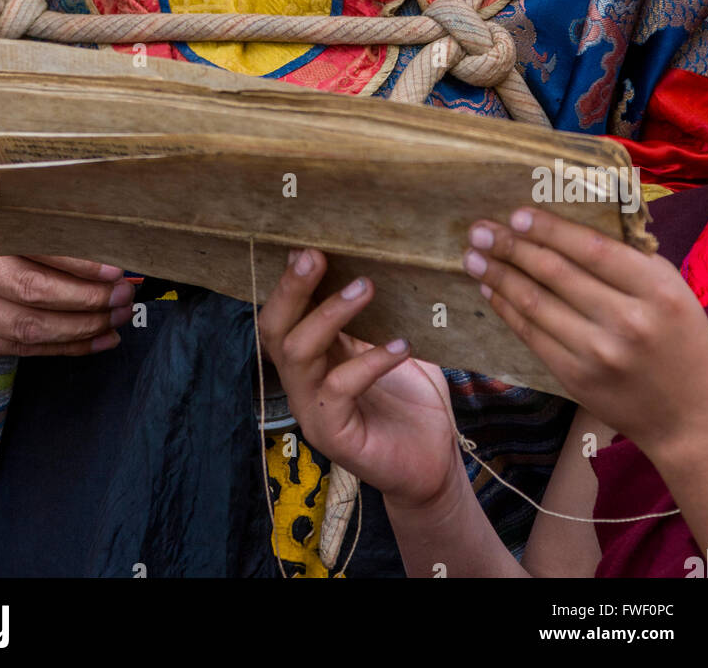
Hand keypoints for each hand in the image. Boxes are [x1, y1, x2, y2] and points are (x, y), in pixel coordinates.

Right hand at [0, 199, 134, 356]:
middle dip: (88, 301)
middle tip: (125, 295)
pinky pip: (21, 350)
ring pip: (29, 331)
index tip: (116, 269)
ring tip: (117, 318)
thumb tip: (102, 232)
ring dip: (82, 329)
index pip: (35, 253)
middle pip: (33, 297)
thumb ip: (39, 215)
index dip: (80, 265)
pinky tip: (97, 339)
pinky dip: (64, 348)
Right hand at [259, 248, 462, 510]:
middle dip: (291, 288)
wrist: (433, 462)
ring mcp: (312, 409)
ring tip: (367, 287)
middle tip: (317, 256)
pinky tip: (401, 345)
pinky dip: (369, 361)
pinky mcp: (333, 434)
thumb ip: (373, 314)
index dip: (290, 279)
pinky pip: (338, 389)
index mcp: (313, 354)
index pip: (283, 312)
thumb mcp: (389, 344)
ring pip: (298, 353)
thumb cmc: (412, 399)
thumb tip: (375, 260)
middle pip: (274, 328)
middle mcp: (302, 380)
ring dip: (330, 314)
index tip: (310, 244)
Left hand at [464, 207, 707, 459]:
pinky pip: (531, 336)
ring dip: (498, 276)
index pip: (592, 249)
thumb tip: (569, 225)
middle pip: (556, 273)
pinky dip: (507, 309)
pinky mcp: (577, 379)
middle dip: (510, 246)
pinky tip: (491, 290)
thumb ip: (629, 259)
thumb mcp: (671, 290)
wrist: (690, 417)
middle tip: (479, 229)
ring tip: (473, 256)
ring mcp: (599, 354)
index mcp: (657, 291)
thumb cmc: (679, 340)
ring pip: (536, 304)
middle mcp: (628, 321)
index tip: (517, 214)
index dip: (549, 229)